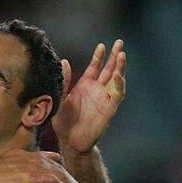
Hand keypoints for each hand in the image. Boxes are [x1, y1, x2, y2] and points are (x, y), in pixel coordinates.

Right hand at [0, 149, 84, 182]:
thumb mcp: (6, 163)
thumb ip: (18, 165)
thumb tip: (22, 173)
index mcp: (27, 155)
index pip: (48, 158)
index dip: (58, 165)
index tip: (66, 172)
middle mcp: (34, 158)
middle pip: (58, 167)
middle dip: (69, 178)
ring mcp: (34, 166)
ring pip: (59, 173)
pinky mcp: (33, 176)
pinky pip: (54, 180)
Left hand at [53, 40, 125, 154]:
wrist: (69, 140)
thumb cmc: (63, 121)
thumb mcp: (60, 97)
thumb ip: (64, 80)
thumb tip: (63, 61)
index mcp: (85, 85)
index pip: (95, 67)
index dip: (99, 56)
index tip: (101, 45)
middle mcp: (97, 90)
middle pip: (109, 69)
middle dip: (114, 55)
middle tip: (119, 42)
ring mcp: (104, 98)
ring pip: (116, 79)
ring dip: (120, 67)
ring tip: (122, 54)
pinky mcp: (109, 107)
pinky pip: (117, 94)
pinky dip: (119, 83)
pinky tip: (117, 74)